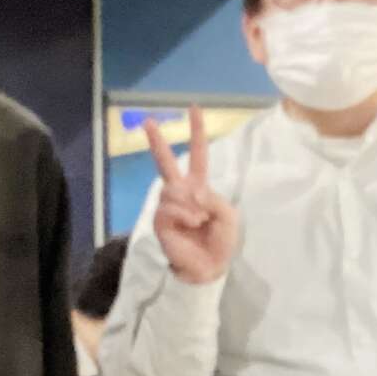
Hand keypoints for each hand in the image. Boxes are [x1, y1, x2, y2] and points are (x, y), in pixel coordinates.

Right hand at [145, 107, 239, 284]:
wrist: (209, 266)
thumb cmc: (221, 240)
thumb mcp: (228, 215)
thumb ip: (214, 198)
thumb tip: (190, 193)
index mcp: (199, 186)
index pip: (197, 155)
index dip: (197, 132)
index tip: (194, 109)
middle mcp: (180, 192)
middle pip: (165, 162)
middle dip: (157, 142)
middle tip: (147, 121)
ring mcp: (168, 205)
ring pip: (173, 190)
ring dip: (191, 205)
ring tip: (199, 221)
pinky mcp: (160, 220)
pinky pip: (170, 208)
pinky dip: (185, 216)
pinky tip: (190, 225)